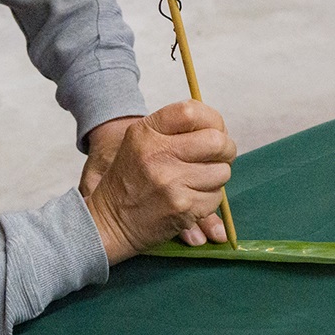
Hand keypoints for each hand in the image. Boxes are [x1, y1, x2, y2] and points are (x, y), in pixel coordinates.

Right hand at [82, 100, 235, 263]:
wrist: (108, 221)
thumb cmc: (130, 179)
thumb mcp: (139, 142)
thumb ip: (174, 129)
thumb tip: (221, 130)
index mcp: (146, 133)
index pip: (192, 112)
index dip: (213, 120)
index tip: (215, 130)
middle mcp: (158, 154)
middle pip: (216, 141)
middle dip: (225, 149)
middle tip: (219, 156)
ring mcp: (171, 182)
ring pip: (221, 171)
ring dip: (217, 176)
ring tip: (198, 179)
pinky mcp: (182, 207)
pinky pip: (215, 198)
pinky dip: (209, 199)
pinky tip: (191, 198)